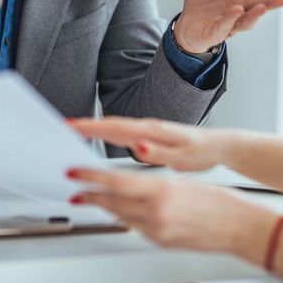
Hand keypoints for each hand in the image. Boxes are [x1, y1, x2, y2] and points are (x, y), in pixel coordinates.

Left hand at [66, 168, 276, 256]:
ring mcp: (157, 232)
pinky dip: (123, 216)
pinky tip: (118, 211)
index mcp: (163, 192)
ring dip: (104, 204)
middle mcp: (156, 215)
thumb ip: (156, 184)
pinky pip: (135, 227)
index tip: (76, 171)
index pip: (117, 183)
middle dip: (90, 192)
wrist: (239, 228)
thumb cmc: (221, 202)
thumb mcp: (184, 183)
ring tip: (89, 196)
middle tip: (74, 184)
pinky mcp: (161, 242)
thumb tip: (134, 182)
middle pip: (113, 202)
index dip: (92, 177)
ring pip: (121, 216)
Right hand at [69, 117, 222, 170]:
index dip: (92, 126)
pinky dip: (107, 135)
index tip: (71, 125)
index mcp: (152, 131)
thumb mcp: (182, 157)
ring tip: (73, 133)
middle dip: (87, 125)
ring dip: (95, 129)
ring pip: (116, 129)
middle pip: (111, 125)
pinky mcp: (150, 137)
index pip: (116, 127)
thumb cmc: (202, 151)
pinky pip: (123, 135)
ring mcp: (148, 132)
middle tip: (63, 127)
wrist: (219, 146)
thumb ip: (159, 153)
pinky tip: (100, 141)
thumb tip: (138, 146)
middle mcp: (148, 128)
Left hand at [173, 0, 282, 52]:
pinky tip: (236, 11)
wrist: (189, 20)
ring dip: (255, 14)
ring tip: (263, 7)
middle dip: (270, 2)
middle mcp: (240, 6)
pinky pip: (224, 26)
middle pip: (258, 4)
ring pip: (246, 19)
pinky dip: (230, 19)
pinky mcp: (215, 31)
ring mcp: (229, 20)